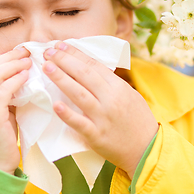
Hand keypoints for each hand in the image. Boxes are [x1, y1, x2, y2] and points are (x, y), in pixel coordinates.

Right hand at [0, 48, 31, 174]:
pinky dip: (15, 80)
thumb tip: (20, 75)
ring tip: (28, 60)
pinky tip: (26, 75)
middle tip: (25, 51)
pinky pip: (3, 91)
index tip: (15, 52)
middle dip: (8, 57)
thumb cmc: (0, 136)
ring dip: (13, 65)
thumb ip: (2, 94)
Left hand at [42, 41, 158, 178]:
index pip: (94, 65)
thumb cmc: (136, 119)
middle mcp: (111, 99)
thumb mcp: (129, 95)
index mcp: (118, 87)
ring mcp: (103, 117)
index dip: (75, 53)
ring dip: (61, 79)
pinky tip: (55, 105)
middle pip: (84, 74)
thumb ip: (111, 83)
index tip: (61, 45)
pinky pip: (80, 123)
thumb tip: (90, 69)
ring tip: (47, 67)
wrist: (147, 147)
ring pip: (79, 94)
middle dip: (65, 60)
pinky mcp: (96, 135)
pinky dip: (68, 114)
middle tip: (48, 52)